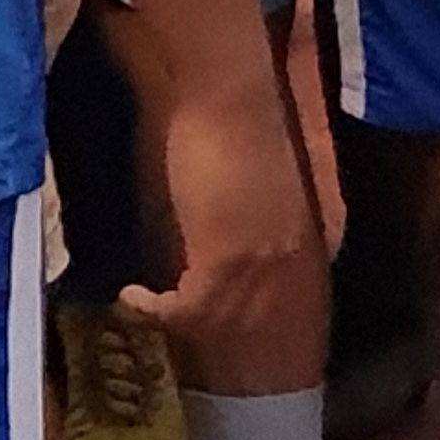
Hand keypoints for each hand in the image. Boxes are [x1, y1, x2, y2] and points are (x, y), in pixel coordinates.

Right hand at [122, 77, 322, 376]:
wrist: (233, 94)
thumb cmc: (243, 120)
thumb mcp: (265, 179)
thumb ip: (259, 213)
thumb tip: (235, 232)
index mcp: (308, 239)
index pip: (294, 306)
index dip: (260, 326)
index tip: (223, 329)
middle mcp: (293, 263)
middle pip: (259, 327)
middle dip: (219, 341)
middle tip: (178, 345)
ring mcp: (262, 265)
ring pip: (223, 324)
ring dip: (180, 327)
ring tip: (144, 314)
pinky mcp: (224, 259)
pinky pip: (190, 309)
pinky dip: (157, 311)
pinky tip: (131, 298)